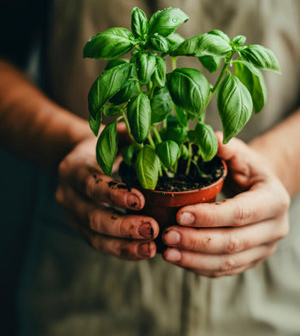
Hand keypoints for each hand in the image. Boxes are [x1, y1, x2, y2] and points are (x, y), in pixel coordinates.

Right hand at [55, 129, 158, 260]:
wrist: (79, 159)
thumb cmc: (102, 145)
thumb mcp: (111, 135)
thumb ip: (129, 135)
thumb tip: (155, 136)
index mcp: (72, 168)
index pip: (90, 184)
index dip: (113, 193)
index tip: (140, 200)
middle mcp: (67, 195)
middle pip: (92, 216)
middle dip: (123, 226)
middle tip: (152, 228)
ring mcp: (72, 216)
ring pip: (95, 237)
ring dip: (124, 246)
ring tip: (151, 248)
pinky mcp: (82, 230)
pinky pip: (100, 245)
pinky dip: (123, 250)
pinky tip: (144, 251)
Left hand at [162, 134, 289, 276]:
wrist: (262, 189)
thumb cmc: (248, 169)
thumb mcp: (242, 154)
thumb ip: (227, 148)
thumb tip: (210, 140)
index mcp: (274, 200)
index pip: (240, 213)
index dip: (210, 217)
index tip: (180, 215)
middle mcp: (274, 228)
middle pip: (233, 242)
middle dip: (197, 241)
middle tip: (167, 235)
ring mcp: (265, 248)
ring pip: (229, 261)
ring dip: (195, 259)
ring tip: (167, 251)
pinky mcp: (252, 260)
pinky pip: (225, 270)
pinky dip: (200, 267)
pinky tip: (179, 259)